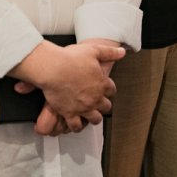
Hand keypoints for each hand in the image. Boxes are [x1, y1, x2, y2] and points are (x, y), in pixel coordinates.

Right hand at [11, 41, 125, 131]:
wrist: (54, 68)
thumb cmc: (71, 58)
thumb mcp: (94, 50)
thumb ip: (109, 53)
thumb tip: (122, 52)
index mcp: (102, 83)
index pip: (112, 90)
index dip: (109, 89)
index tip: (105, 89)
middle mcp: (95, 98)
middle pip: (106, 106)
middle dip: (104, 105)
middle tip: (99, 103)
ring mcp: (83, 107)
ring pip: (95, 119)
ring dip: (95, 117)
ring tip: (91, 115)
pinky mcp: (70, 113)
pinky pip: (76, 126)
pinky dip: (77, 126)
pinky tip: (75, 123)